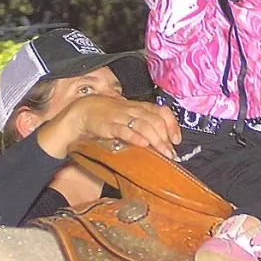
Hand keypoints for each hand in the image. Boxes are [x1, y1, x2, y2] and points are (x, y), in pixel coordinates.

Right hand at [38, 96, 179, 160]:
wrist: (83, 111)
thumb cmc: (109, 115)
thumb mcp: (130, 116)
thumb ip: (145, 123)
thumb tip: (163, 139)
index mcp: (140, 107)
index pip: (162, 112)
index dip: (172, 125)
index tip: (177, 140)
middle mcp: (133, 110)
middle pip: (156, 121)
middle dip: (166, 139)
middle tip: (171, 154)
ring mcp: (121, 117)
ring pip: (144, 126)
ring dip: (156, 141)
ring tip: (164, 153)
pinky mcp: (109, 125)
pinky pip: (124, 130)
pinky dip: (135, 137)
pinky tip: (143, 144)